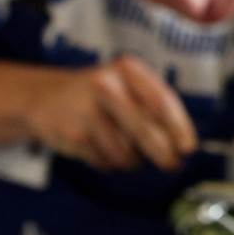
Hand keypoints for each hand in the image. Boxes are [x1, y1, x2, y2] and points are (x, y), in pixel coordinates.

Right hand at [26, 56, 197, 170]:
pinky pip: (106, 161)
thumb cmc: (101, 96)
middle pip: (144, 130)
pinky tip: (100, 148)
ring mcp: (87, 110)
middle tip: (172, 165)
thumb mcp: (128, 87)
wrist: (45, 98)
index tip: (189, 148)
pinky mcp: (74, 134)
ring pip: (126, 152)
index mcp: (127, 70)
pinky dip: (110, 162)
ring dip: (131, 159)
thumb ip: (155, 109)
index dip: (179, 127)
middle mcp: (106, 84)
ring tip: (122, 148)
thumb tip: (183, 146)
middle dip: (163, 153)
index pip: (161, 101)